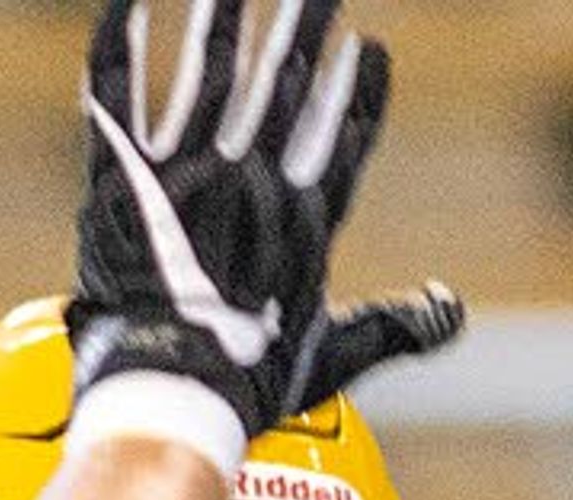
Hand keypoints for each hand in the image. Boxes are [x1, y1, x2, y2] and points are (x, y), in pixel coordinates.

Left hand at [70, 0, 459, 434]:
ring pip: (212, 70)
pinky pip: (118, 88)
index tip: (372, 49)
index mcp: (302, 220)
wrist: (168, 388)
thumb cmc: (247, 383)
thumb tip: (454, 312)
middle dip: (305, 28)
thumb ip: (395, 326)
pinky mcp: (122, 171)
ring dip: (228, 14)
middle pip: (285, 87)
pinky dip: (124, 37)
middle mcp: (250, 180)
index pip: (340, 140)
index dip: (358, 95)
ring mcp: (185, 170)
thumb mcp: (332, 356)